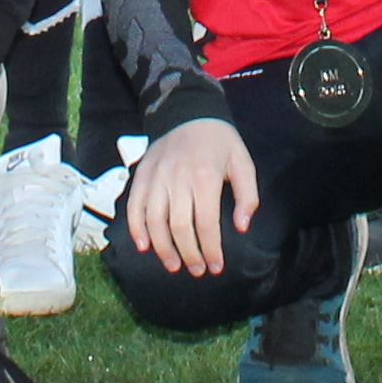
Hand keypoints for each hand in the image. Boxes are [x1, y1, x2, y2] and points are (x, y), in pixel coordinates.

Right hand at [124, 116, 258, 278]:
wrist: (190, 113)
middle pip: (180, 226)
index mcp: (205, 176)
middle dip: (189, 254)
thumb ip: (247, 196)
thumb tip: (241, 227)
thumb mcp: (243, 163)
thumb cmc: (220, 143)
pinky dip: (136, 229)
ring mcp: (156, 176)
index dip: (211, 249)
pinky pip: (134, 206)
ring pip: (155, 220)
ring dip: (163, 248)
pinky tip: (144, 246)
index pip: (206, 222)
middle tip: (197, 270)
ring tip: (173, 265)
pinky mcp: (141, 175)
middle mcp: (178, 177)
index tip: (215, 267)